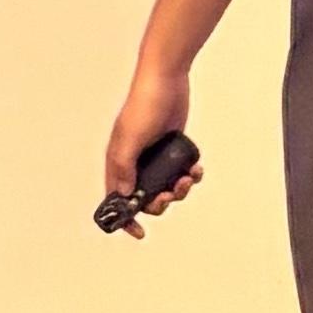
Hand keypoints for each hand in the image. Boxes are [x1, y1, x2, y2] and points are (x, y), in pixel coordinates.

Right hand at [103, 60, 195, 219]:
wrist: (167, 80)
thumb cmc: (143, 105)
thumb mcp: (130, 137)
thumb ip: (124, 167)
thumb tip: (124, 195)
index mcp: (119, 160)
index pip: (115, 197)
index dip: (123, 218)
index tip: (139, 232)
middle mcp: (135, 161)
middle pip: (145, 197)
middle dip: (161, 201)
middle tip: (172, 192)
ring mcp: (155, 156)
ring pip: (166, 187)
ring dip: (180, 189)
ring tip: (189, 177)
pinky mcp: (173, 149)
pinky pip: (182, 172)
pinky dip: (191, 174)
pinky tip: (197, 167)